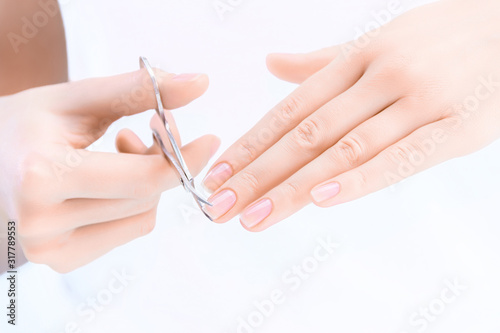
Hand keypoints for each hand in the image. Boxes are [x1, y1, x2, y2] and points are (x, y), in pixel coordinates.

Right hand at [0, 69, 219, 271]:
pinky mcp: (61, 262)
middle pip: (146, 198)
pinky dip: (135, 202)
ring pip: (143, 217)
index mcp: (43, 175)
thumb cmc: (26, 124)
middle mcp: (43, 223)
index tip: (209, 139)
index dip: (185, 159)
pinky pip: (128, 230)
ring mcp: (50, 250)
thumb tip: (201, 82)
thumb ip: (137, 89)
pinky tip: (111, 178)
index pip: (143, 180)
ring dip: (149, 182)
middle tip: (153, 128)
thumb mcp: (77, 98)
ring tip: (121, 147)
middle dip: (164, 161)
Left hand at [202, 0, 499, 230]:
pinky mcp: (456, 128)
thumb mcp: (379, 40)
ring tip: (254, 217)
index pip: (291, 108)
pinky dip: (359, 180)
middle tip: (219, 206)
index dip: (252, 143)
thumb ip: (323, 61)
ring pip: (344, 150)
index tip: (218, 173)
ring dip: (292, 188)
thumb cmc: (440, 39)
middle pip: (307, 134)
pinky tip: (320, 200)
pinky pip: (401, 157)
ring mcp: (418, 101)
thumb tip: (273, 64)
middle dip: (258, 175)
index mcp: (357, 57)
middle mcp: (380, 77)